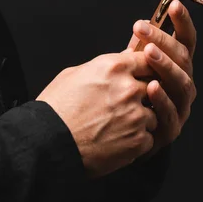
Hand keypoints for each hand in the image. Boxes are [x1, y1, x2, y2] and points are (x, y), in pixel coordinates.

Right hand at [36, 50, 158, 178]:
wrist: (48, 143)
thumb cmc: (55, 109)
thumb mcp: (73, 75)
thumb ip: (103, 66)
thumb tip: (123, 58)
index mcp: (113, 68)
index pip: (147, 60)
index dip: (145, 70)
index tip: (141, 77)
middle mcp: (128, 89)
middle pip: (155, 87)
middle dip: (143, 96)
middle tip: (126, 106)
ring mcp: (136, 116)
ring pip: (154, 114)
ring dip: (141, 120)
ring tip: (118, 127)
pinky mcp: (137, 141)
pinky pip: (149, 138)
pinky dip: (136, 141)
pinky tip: (117, 142)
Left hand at [127, 0, 196, 154]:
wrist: (113, 135)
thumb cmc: (121, 98)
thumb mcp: (128, 70)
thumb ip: (137, 51)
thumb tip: (141, 24)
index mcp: (175, 68)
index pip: (185, 42)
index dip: (183, 23)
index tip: (174, 4)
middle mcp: (182, 85)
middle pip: (183, 59)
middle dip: (164, 42)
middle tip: (144, 29)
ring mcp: (180, 107)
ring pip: (181, 84)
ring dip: (165, 66)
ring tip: (149, 53)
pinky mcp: (170, 129)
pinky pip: (170, 113)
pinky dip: (161, 99)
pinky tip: (150, 87)